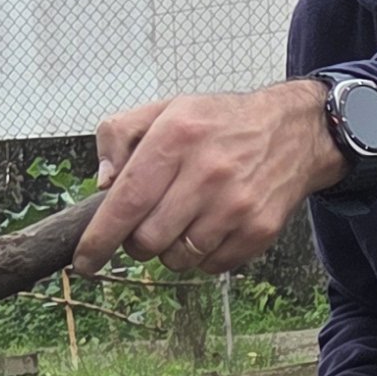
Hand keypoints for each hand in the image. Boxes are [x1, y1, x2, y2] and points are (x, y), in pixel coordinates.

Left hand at [77, 80, 340, 272]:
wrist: (293, 132)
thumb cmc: (218, 123)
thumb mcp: (165, 109)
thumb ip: (119, 135)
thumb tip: (102, 184)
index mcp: (176, 136)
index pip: (126, 201)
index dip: (99, 239)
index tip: (82, 261)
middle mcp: (207, 172)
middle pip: (147, 241)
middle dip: (138, 241)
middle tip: (148, 222)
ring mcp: (236, 205)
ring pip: (178, 258)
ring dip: (171, 249)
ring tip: (185, 219)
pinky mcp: (259, 230)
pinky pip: (211, 266)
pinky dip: (203, 255)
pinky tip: (212, 226)